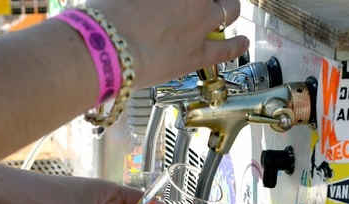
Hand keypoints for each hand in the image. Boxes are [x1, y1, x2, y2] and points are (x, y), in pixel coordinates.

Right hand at [88, 0, 248, 88]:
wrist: (106, 51)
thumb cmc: (109, 17)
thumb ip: (151, 1)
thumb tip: (157, 5)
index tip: (183, 1)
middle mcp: (194, 2)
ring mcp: (199, 24)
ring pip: (229, 10)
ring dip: (228, 7)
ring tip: (229, 8)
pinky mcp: (198, 54)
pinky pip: (227, 48)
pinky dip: (237, 44)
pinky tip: (242, 41)